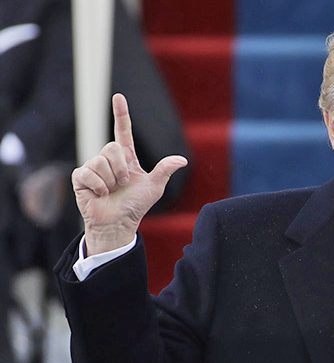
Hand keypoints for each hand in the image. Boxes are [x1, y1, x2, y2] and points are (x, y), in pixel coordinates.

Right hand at [71, 93, 186, 255]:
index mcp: (126, 158)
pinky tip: (100, 194)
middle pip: (112, 147)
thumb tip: (182, 160)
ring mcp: (93, 167)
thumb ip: (164, 170)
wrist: (119, 222)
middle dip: (121, 168)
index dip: (121, 114)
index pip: (122, 131)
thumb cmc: (135, 205)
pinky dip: (98, 186)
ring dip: (111, 180)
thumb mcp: (154, 187)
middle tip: (122, 184)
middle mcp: (108, 160)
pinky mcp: (80, 177)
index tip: (119, 97)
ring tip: (111, 191)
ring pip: (101, 161)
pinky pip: (89, 173)